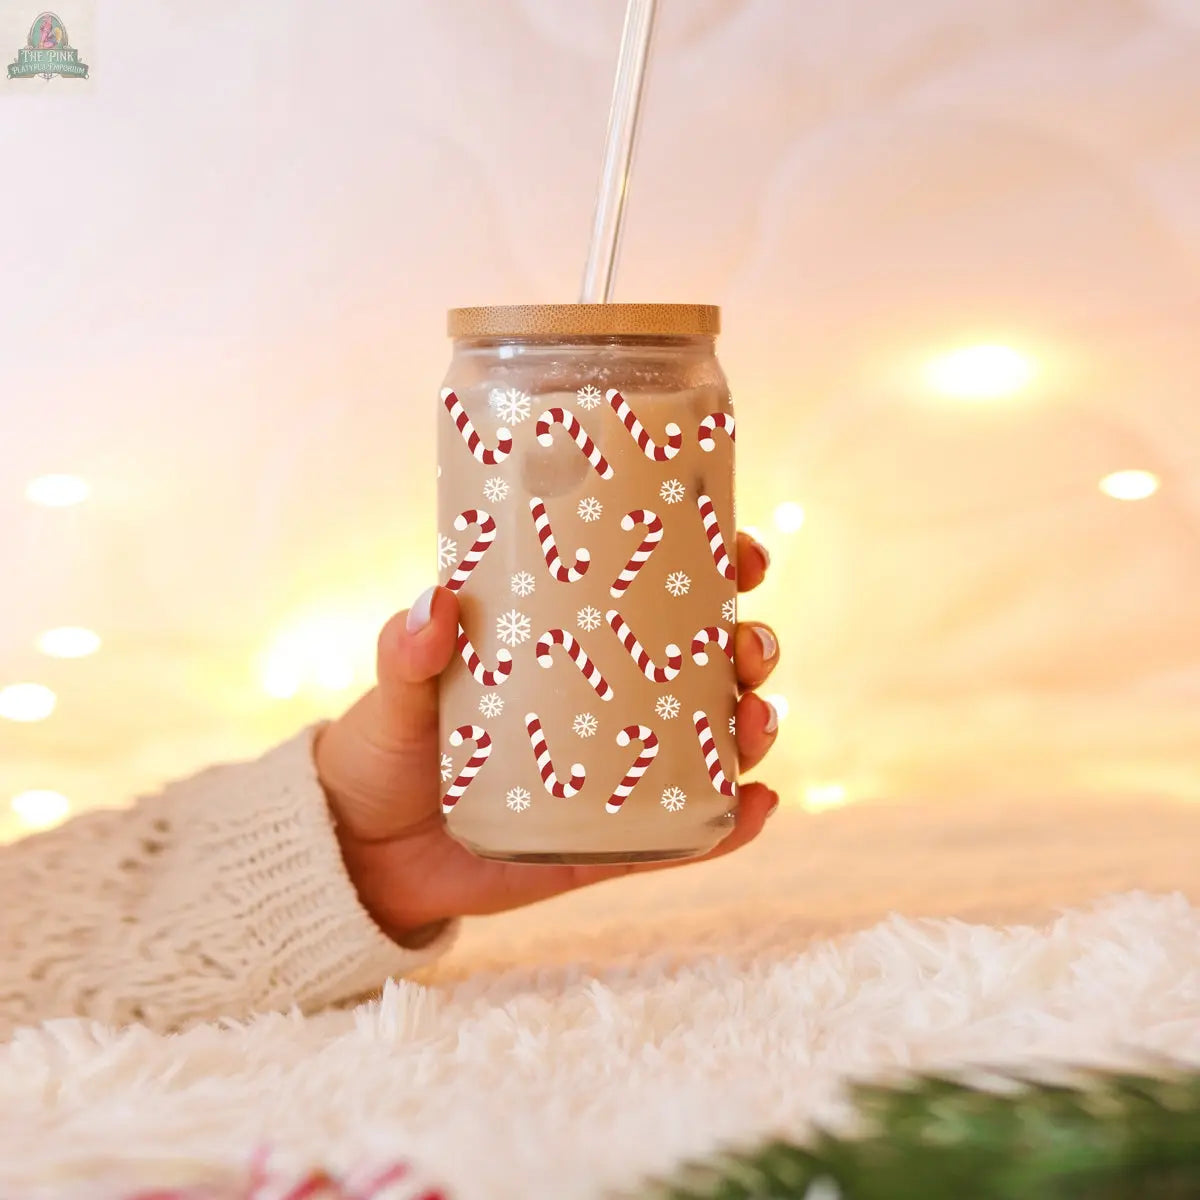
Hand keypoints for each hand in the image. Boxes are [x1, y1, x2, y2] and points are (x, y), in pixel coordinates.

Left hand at [315, 533, 780, 942]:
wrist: (363, 855)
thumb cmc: (385, 750)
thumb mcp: (395, 692)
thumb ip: (406, 652)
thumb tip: (436, 601)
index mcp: (573, 646)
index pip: (660, 595)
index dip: (716, 566)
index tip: (742, 549)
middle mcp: (611, 703)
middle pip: (709, 663)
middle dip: (753, 645)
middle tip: (751, 644)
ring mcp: (620, 773)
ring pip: (714, 742)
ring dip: (756, 724)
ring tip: (757, 721)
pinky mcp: (614, 844)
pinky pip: (686, 834)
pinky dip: (732, 824)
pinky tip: (759, 806)